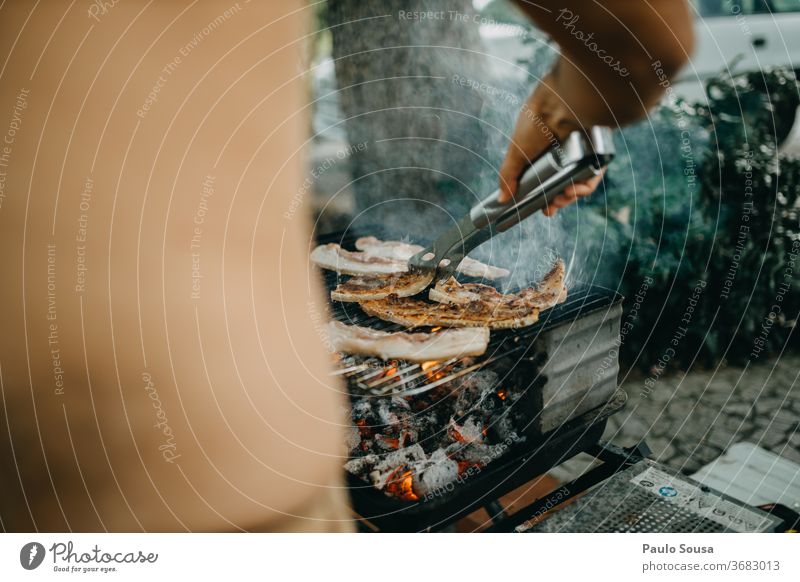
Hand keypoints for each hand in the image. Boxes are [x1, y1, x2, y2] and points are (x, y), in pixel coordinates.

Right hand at [498, 73, 604, 215]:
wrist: (561, 104)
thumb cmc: (536, 121)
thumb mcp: (517, 151)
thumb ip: (508, 176)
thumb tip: (502, 199)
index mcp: (543, 152)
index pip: (545, 181)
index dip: (544, 197)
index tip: (542, 208)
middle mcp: (563, 154)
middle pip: (562, 186)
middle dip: (556, 201)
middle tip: (551, 208)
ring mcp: (581, 154)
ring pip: (579, 184)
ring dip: (570, 196)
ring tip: (563, 196)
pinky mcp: (597, 153)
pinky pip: (594, 176)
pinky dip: (585, 187)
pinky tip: (576, 188)